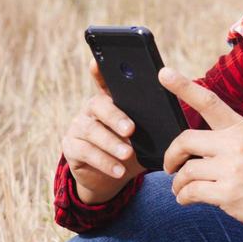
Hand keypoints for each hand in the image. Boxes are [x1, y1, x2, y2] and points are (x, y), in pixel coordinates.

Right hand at [60, 56, 144, 203]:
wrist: (111, 178)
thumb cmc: (132, 151)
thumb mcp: (145, 139)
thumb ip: (152, 128)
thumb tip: (171, 125)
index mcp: (110, 102)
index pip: (104, 81)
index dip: (99, 71)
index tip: (97, 62)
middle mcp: (90, 110)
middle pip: (97, 105)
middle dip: (115, 116)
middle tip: (131, 130)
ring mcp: (78, 128)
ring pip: (90, 130)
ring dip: (110, 143)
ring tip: (127, 154)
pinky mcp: (71, 148)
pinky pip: (85, 152)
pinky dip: (104, 161)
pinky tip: (118, 170)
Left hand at [157, 65, 242, 235]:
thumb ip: (229, 142)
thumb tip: (197, 150)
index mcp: (241, 129)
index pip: (209, 102)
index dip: (184, 86)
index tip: (164, 73)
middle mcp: (235, 145)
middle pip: (185, 140)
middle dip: (171, 155)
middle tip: (170, 166)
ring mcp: (232, 170)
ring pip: (186, 171)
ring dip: (178, 183)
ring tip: (181, 190)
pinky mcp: (229, 194)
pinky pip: (192, 192)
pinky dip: (184, 198)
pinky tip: (187, 200)